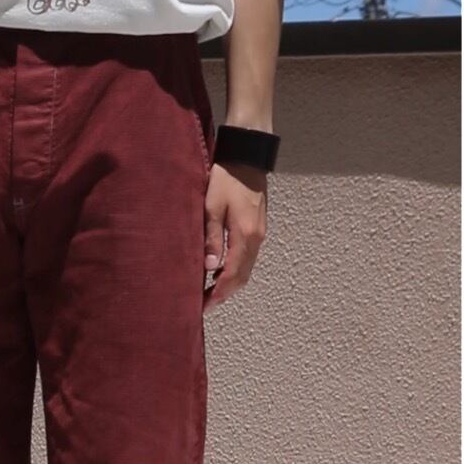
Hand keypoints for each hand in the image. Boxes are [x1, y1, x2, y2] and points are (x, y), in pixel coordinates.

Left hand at [203, 162, 267, 306]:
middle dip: (224, 294)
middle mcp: (256, 239)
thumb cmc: (226, 178)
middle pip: (241, 277)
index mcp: (245, 235)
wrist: (247, 157)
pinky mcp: (258, 229)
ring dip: (230, 284)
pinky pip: (248, 258)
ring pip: (246, 269)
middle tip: (205, 305)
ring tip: (210, 292)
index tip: (203, 306)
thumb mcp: (212, 207)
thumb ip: (212, 238)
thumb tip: (210, 268)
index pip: (232, 275)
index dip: (218, 294)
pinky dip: (235, 271)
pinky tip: (221, 272)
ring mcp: (259, 234)